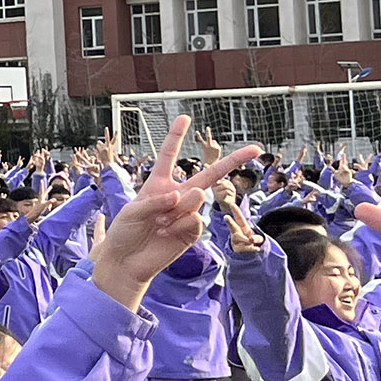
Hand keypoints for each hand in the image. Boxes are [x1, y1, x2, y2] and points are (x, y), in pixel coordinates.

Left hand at [91, 117, 259, 310]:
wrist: (127, 262)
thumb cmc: (124, 233)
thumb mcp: (131, 211)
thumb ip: (156, 200)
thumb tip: (183, 195)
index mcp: (158, 184)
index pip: (169, 156)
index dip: (176, 137)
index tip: (185, 118)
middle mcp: (177, 195)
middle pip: (209, 174)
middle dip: (233, 160)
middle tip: (257, 149)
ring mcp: (187, 213)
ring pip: (196, 199)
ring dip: (176, 210)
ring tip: (158, 225)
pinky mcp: (192, 231)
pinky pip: (195, 219)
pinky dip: (179, 225)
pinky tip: (166, 234)